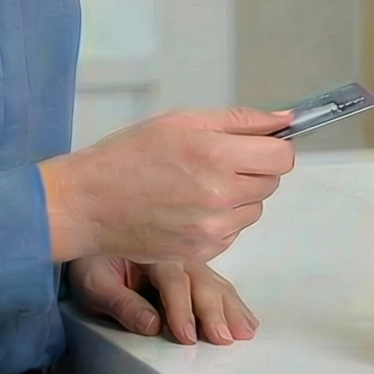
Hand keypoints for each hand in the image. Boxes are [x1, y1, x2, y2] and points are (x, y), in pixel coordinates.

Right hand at [40, 107, 295, 265]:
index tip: (257, 147)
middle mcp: (220, 196)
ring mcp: (212, 229)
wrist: (88, 203)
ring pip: (253, 210)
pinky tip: (187, 209)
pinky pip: (232, 233)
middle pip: (270, 183)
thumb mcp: (182, 121)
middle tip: (216, 164)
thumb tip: (286, 120)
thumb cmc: (128, 156)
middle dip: (252, 171)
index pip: (282, 158)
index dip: (273, 148)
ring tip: (197, 187)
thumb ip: (240, 121)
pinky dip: (219, 222)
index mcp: (217, 156)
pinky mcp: (201, 253)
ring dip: (237, 198)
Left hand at [68, 257, 257, 345]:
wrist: (91, 233)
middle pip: (202, 282)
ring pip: (216, 284)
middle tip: (224, 337)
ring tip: (244, 331)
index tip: (187, 336)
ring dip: (232, 309)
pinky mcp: (195, 271)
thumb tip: (151, 326)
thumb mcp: (94, 284)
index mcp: (152, 252)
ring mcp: (189, 261)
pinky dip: (235, 303)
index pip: (172, 283)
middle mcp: (176, 253)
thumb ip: (123, 304)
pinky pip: (219, 285)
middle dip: (215, 312)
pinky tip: (246, 318)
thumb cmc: (92, 264)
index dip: (180, 311)